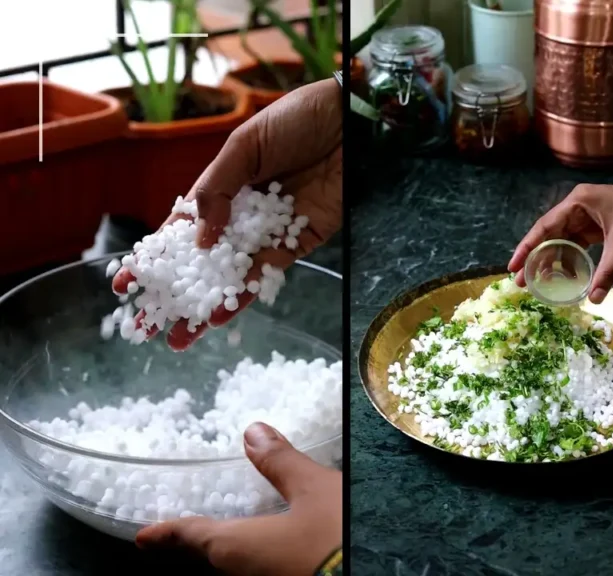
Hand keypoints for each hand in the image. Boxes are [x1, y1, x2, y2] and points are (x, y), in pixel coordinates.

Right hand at [112, 78, 342, 350]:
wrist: (348, 118)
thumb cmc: (295, 120)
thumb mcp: (243, 146)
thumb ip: (218, 190)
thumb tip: (201, 240)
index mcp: (222, 188)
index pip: (181, 229)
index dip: (156, 258)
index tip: (126, 284)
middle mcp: (243, 215)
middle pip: (206, 261)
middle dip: (179, 294)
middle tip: (148, 326)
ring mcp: (272, 229)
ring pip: (236, 274)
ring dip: (211, 305)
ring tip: (184, 335)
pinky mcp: (303, 239)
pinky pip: (272, 268)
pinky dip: (249, 289)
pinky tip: (225, 311)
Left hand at [136, 423, 341, 575]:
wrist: (382, 571)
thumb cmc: (336, 538)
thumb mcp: (316, 491)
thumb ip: (283, 464)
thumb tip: (253, 433)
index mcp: (237, 547)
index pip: (191, 537)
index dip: (166, 533)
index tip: (144, 535)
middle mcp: (243, 573)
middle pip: (210, 558)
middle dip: (194, 545)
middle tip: (178, 535)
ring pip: (235, 567)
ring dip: (226, 550)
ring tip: (223, 535)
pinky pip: (259, 569)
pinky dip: (253, 555)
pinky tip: (269, 546)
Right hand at [508, 181, 612, 303]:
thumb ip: (608, 270)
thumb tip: (595, 299)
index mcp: (578, 202)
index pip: (545, 226)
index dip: (527, 247)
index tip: (513, 266)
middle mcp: (576, 208)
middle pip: (549, 235)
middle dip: (536, 260)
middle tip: (521, 283)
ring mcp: (585, 218)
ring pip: (561, 242)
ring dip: (552, 263)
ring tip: (540, 285)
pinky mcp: (595, 228)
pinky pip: (576, 246)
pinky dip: (570, 261)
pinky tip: (566, 279)